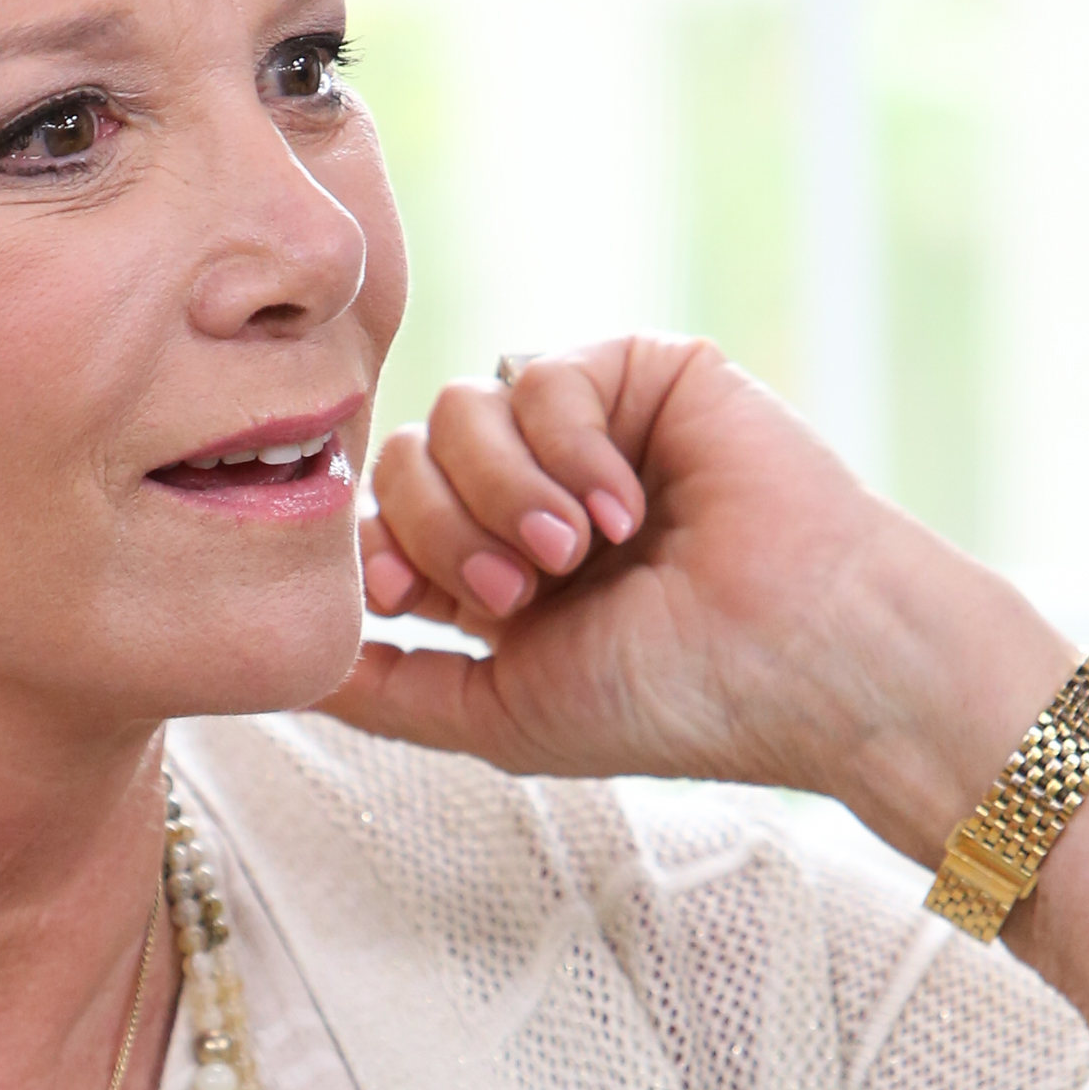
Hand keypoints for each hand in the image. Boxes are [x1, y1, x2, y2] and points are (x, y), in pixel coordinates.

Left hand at [320, 335, 1073, 866]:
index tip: (415, 604)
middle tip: (520, 591)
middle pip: (402, 460)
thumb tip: (279, 670)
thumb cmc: (673, 701)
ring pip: (455, 410)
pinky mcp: (642, 374)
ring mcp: (585, 431)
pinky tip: (626, 506)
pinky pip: (536, 374)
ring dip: (502, 493)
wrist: (808, 661)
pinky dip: (566, 446)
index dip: (378, 553)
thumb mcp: (497, 715)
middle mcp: (532, 492)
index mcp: (495, 569)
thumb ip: (384, 691)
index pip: (378, 523)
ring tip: (580, 553)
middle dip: (442, 531)